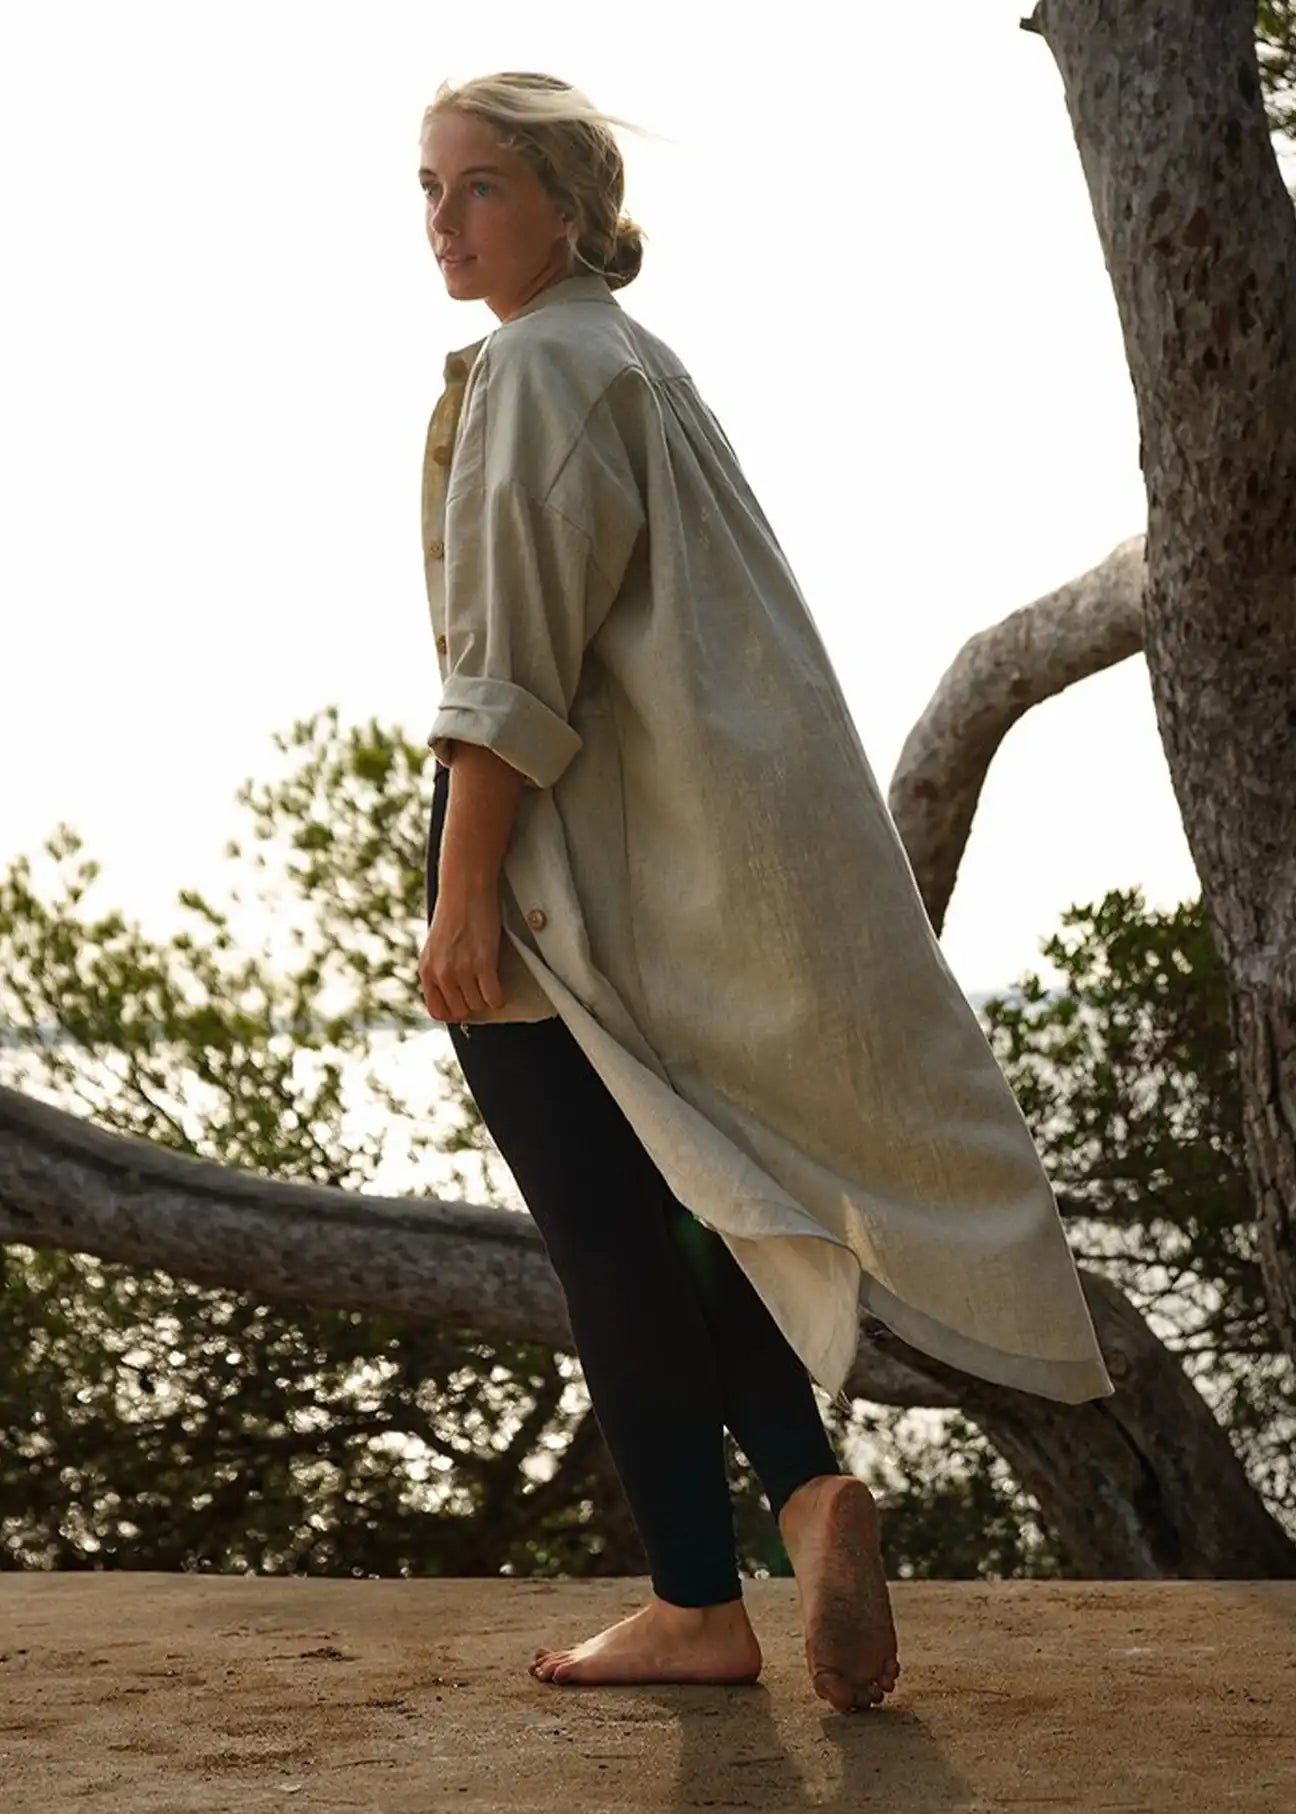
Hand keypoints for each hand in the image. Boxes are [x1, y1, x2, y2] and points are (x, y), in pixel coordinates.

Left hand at [418, 885, 507, 1021]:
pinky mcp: (483, 963)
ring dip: (487, 998)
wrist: (465, 889)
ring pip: (478, 1005)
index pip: (437, 1011)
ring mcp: (461, 970)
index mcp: (426, 971)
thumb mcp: (436, 946)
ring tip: (490, 983)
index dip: (453, 1012)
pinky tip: (500, 988)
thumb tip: (453, 992)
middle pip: (460, 1011)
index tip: (464, 1004)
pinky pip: (494, 998)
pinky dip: (499, 998)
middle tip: (480, 989)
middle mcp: (441, 974)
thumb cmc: (454, 913)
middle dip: (472, 1004)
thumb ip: (439, 969)